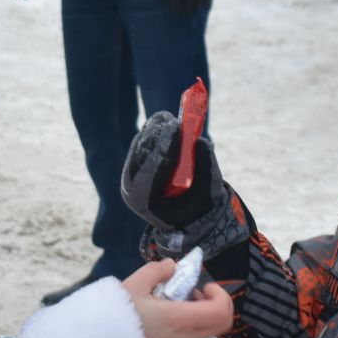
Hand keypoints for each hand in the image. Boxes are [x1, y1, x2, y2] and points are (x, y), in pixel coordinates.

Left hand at [121, 110, 223, 231]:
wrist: (184, 218)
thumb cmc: (197, 207)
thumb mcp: (207, 192)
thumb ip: (205, 168)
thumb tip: (200, 142)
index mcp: (145, 202)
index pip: (148, 173)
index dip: (162, 149)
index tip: (175, 129)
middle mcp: (131, 189)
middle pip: (139, 156)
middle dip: (156, 136)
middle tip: (170, 120)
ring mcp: (130, 176)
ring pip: (139, 148)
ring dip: (154, 131)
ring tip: (169, 119)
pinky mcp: (134, 165)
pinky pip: (141, 145)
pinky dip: (154, 133)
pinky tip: (164, 123)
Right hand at [122, 259, 232, 337]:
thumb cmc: (112, 317)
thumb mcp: (132, 285)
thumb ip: (157, 271)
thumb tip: (172, 266)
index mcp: (178, 319)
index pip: (221, 312)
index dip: (220, 295)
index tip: (201, 285)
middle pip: (218, 324)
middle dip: (211, 303)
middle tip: (189, 291)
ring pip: (202, 331)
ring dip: (194, 313)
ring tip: (165, 301)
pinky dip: (182, 323)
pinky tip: (156, 316)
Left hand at [158, 0, 211, 17]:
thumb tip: (165, 1)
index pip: (176, 2)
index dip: (176, 9)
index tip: (176, 11)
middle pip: (188, 4)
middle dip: (186, 11)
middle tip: (185, 13)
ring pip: (199, 1)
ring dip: (196, 8)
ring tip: (193, 10)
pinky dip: (205, 0)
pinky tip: (202, 3)